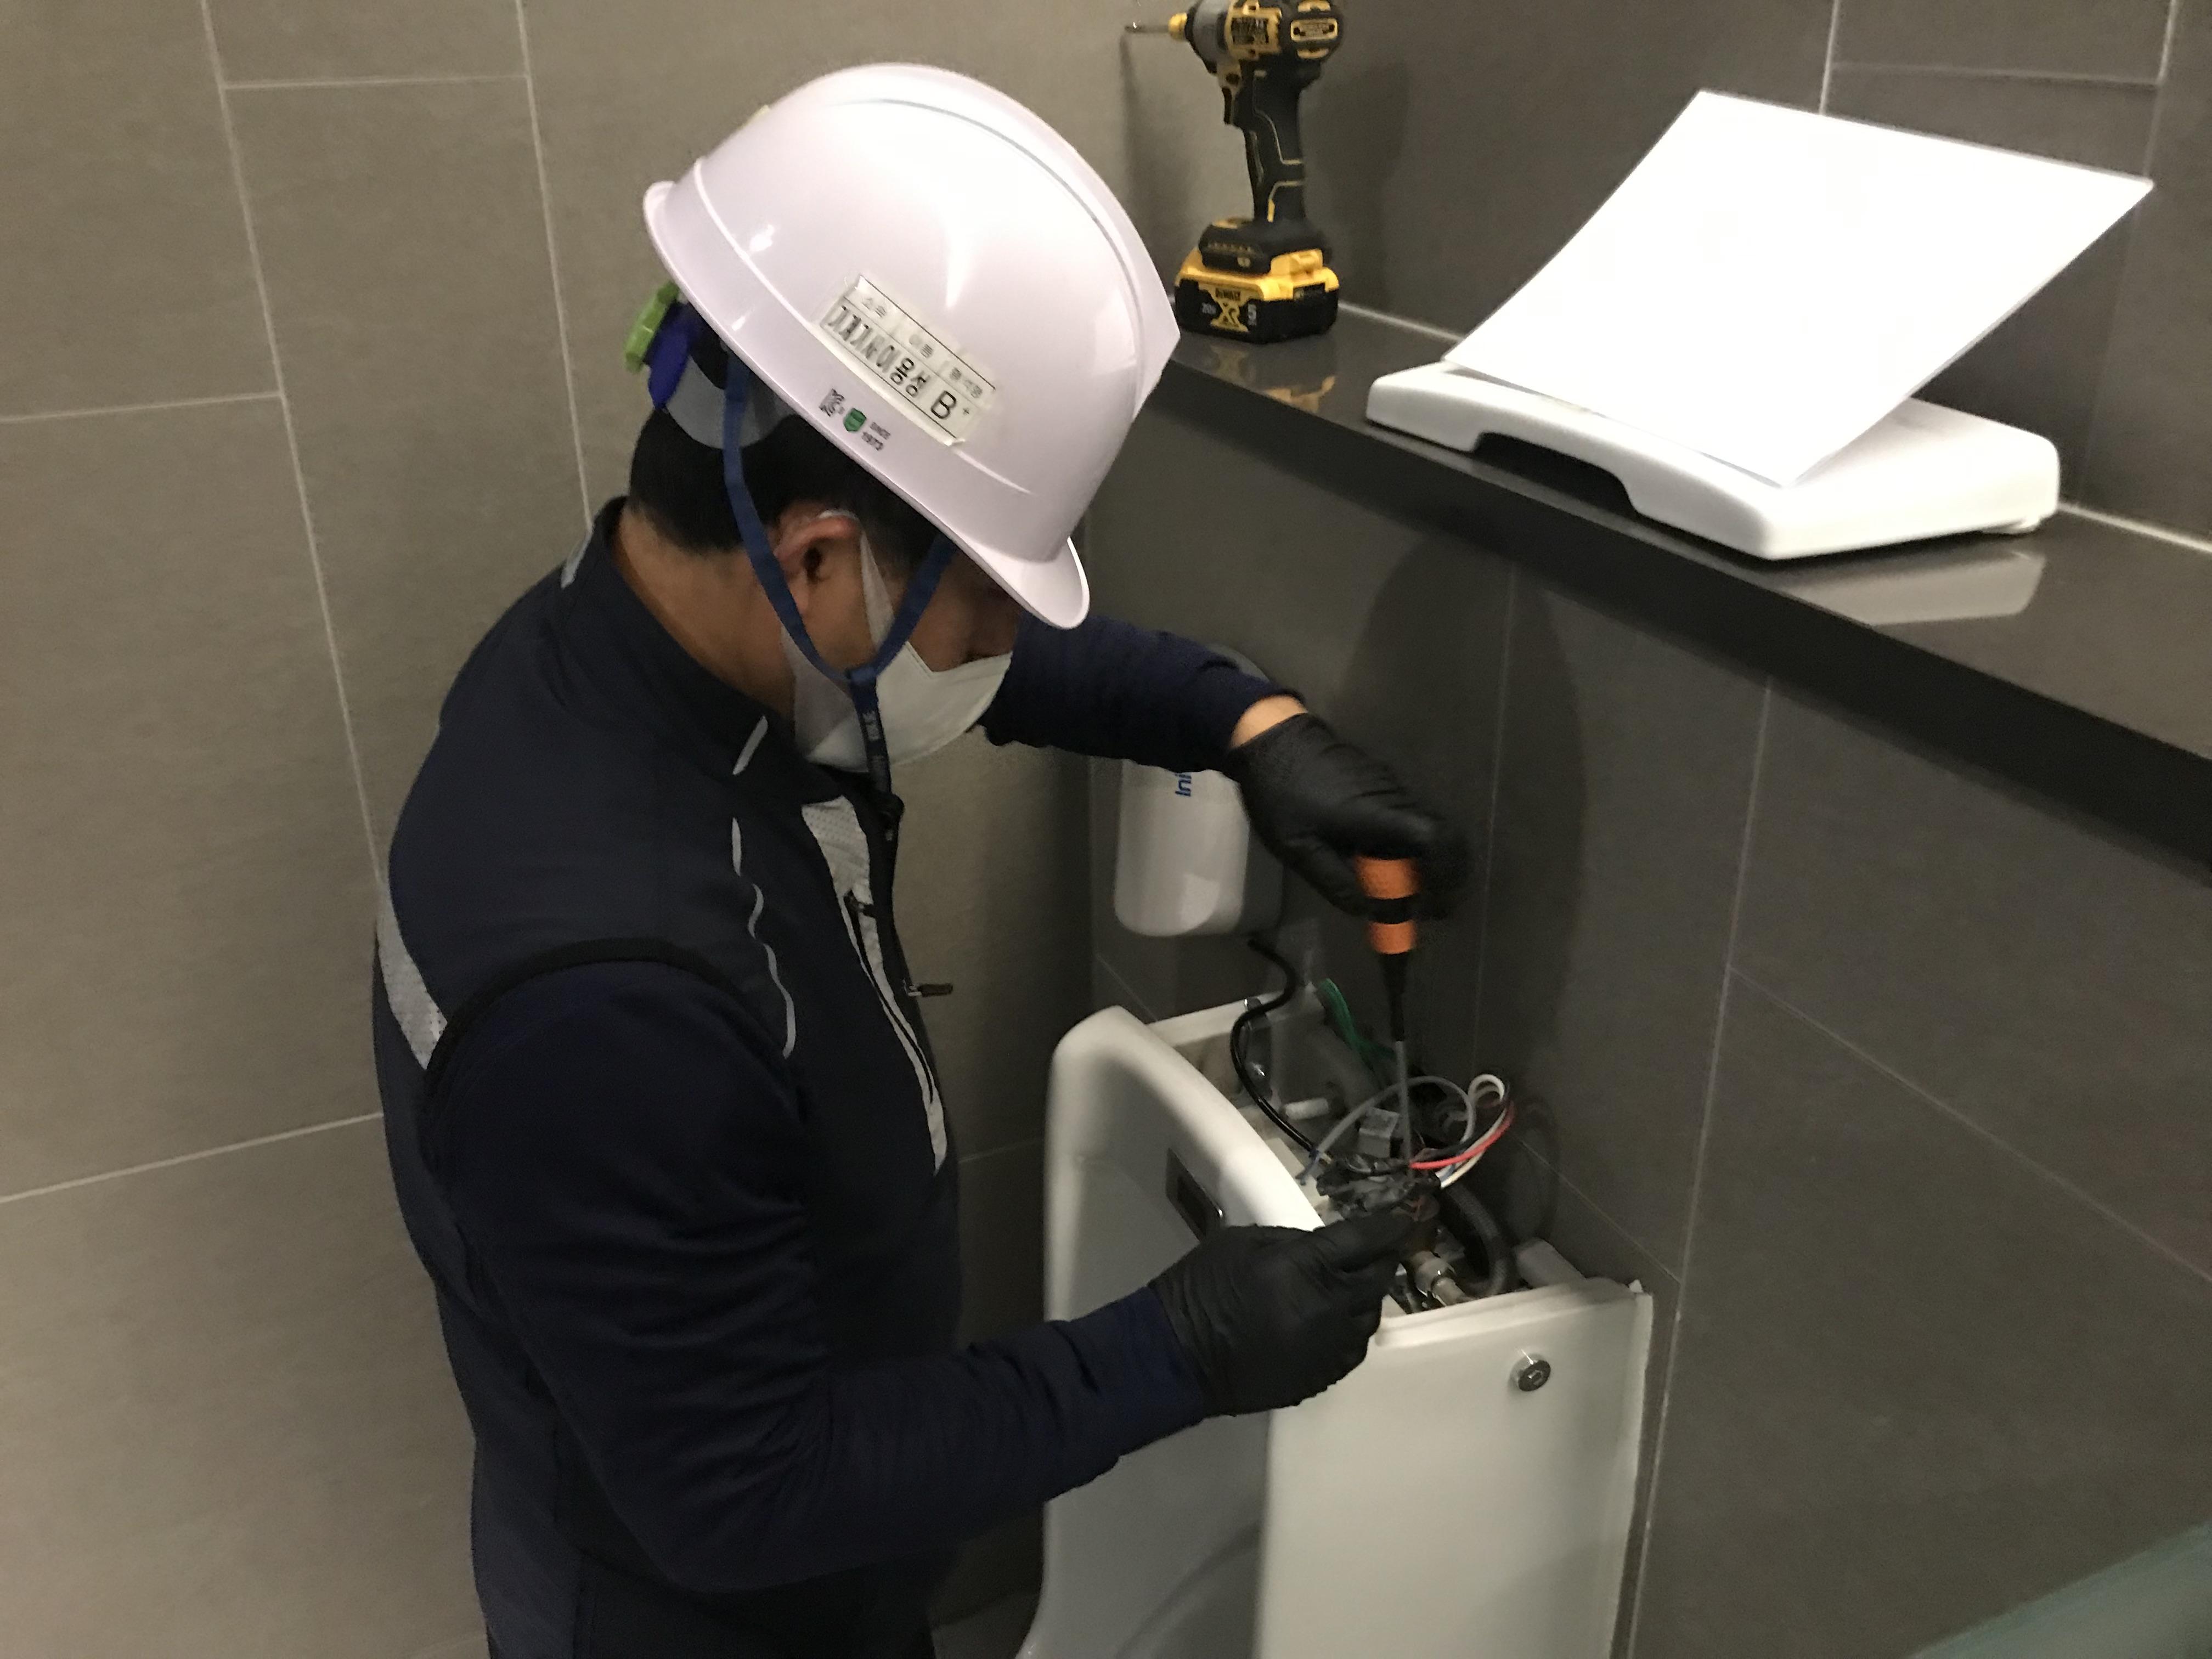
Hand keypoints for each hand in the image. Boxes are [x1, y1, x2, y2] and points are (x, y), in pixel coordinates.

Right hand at [1149, 1209, 1414, 1416]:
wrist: (1176, 1356)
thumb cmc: (1201, 1288)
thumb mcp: (1243, 1241)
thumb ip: (1292, 1241)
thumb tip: (1326, 1246)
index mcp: (1305, 1267)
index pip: (1366, 1241)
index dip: (1390, 1227)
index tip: (1403, 1219)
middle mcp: (1327, 1309)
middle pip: (1378, 1280)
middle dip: (1383, 1260)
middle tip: (1377, 1251)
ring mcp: (1327, 1348)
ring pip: (1370, 1318)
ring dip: (1366, 1298)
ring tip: (1351, 1287)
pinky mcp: (1320, 1378)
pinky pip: (1352, 1350)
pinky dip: (1351, 1330)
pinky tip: (1335, 1322)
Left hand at [1223, 712, 1470, 918]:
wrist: (1269, 736)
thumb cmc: (1281, 793)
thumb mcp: (1299, 848)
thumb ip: (1337, 883)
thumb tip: (1369, 911)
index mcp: (1378, 814)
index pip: (1436, 840)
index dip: (1444, 876)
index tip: (1432, 907)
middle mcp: (1394, 797)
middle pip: (1444, 835)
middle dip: (1445, 874)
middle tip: (1428, 907)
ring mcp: (1388, 787)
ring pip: (1426, 828)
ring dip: (1426, 863)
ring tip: (1405, 893)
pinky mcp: (1378, 783)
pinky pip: (1407, 819)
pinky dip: (1409, 847)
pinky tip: (1385, 866)